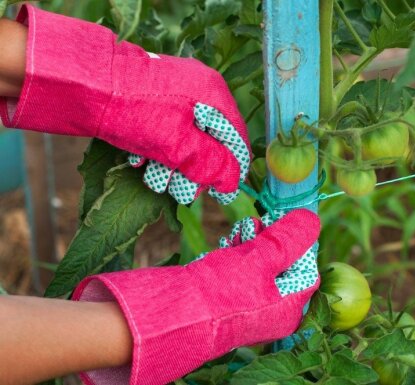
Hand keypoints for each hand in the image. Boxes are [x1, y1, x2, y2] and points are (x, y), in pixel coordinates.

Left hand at [0, 5, 249, 204]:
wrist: (81, 84)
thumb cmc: (135, 112)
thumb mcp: (177, 144)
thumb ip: (210, 163)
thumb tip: (232, 182)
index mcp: (212, 94)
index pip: (236, 137)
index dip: (230, 168)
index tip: (219, 193)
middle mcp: (198, 89)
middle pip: (210, 141)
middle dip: (194, 170)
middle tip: (179, 191)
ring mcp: (175, 92)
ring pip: (186, 139)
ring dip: (172, 164)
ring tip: (152, 176)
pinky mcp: (154, 98)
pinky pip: (168, 130)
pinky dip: (158, 150)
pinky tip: (140, 161)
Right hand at [72, 209, 320, 384]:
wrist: (171, 316)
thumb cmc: (222, 291)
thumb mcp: (261, 258)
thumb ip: (289, 239)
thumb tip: (312, 219)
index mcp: (289, 308)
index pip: (307, 269)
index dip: (298, 242)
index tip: (285, 221)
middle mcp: (273, 313)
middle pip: (283, 265)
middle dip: (270, 240)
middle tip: (257, 223)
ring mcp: (250, 308)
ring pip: (261, 265)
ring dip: (252, 243)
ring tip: (238, 233)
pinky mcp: (229, 301)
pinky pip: (242, 273)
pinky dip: (237, 255)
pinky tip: (227, 244)